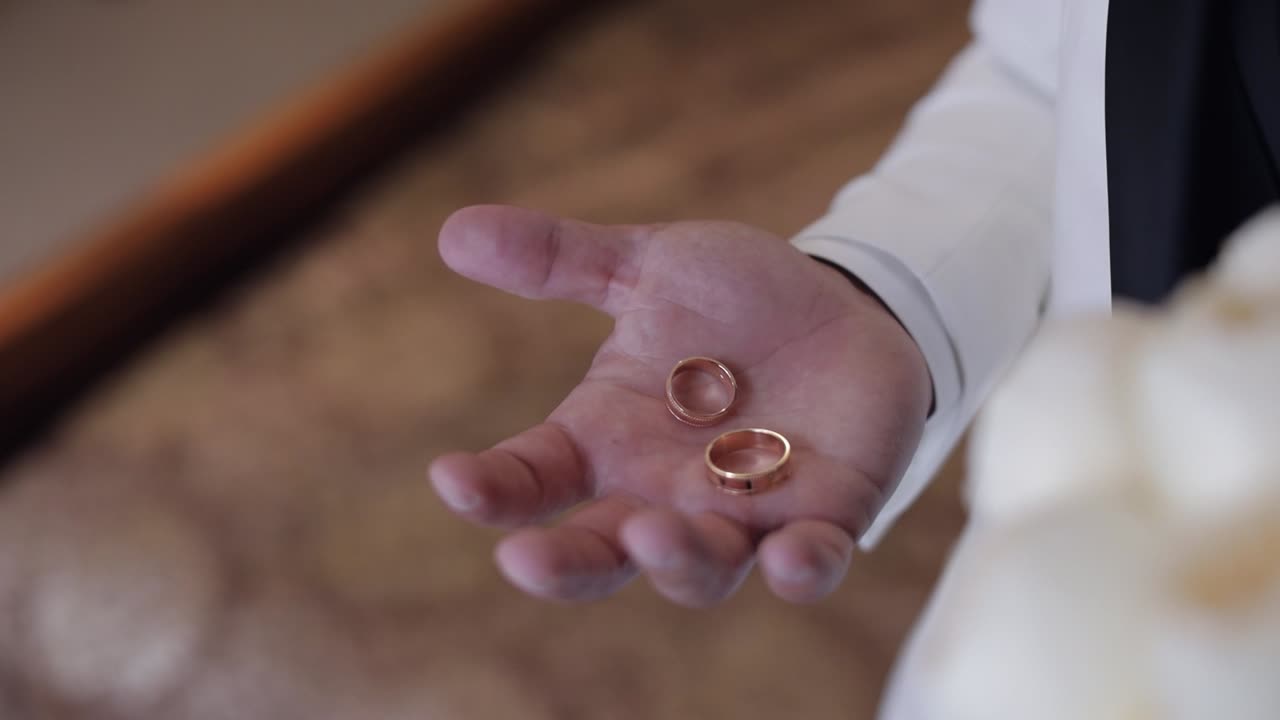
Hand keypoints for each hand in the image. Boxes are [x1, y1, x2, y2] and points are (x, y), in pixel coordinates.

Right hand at [429, 205, 931, 605]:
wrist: (842, 307)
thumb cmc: (733, 299)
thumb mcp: (648, 266)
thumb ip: (561, 258)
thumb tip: (451, 230)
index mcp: (607, 440)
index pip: (532, 479)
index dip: (490, 488)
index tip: (451, 478)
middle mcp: (663, 492)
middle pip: (601, 553)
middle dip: (563, 567)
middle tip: (521, 561)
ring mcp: (742, 513)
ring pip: (700, 570)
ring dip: (675, 562)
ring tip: (652, 534)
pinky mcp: (824, 517)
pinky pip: (810, 561)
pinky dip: (800, 569)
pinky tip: (789, 559)